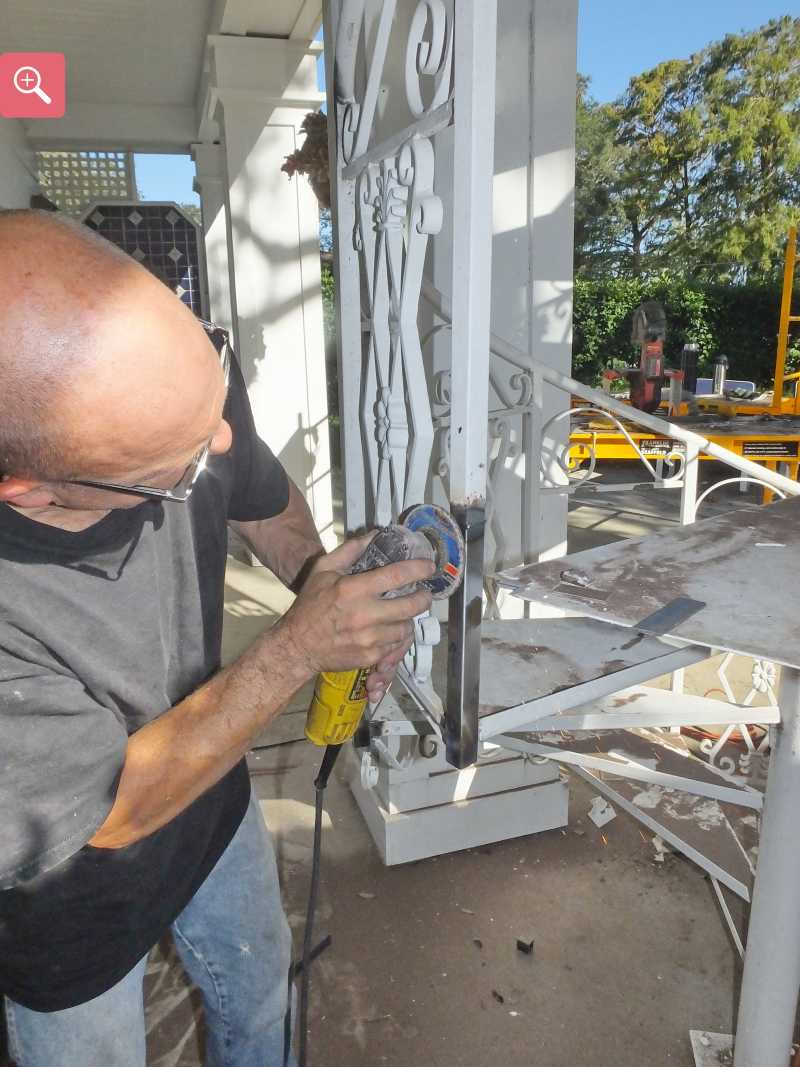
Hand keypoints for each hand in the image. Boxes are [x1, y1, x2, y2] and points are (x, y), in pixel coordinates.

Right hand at [275, 533, 433, 679]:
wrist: (297, 646)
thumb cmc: (310, 606)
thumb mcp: (323, 570)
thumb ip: (349, 550)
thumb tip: (374, 535)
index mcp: (354, 589)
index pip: (397, 575)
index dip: (418, 569)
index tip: (429, 566)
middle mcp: (365, 614)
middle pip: (411, 605)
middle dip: (424, 598)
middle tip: (424, 593)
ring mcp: (369, 638)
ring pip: (406, 627)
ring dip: (407, 619)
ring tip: (402, 613)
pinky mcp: (370, 656)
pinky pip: (396, 646)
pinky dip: (396, 637)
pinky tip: (390, 631)